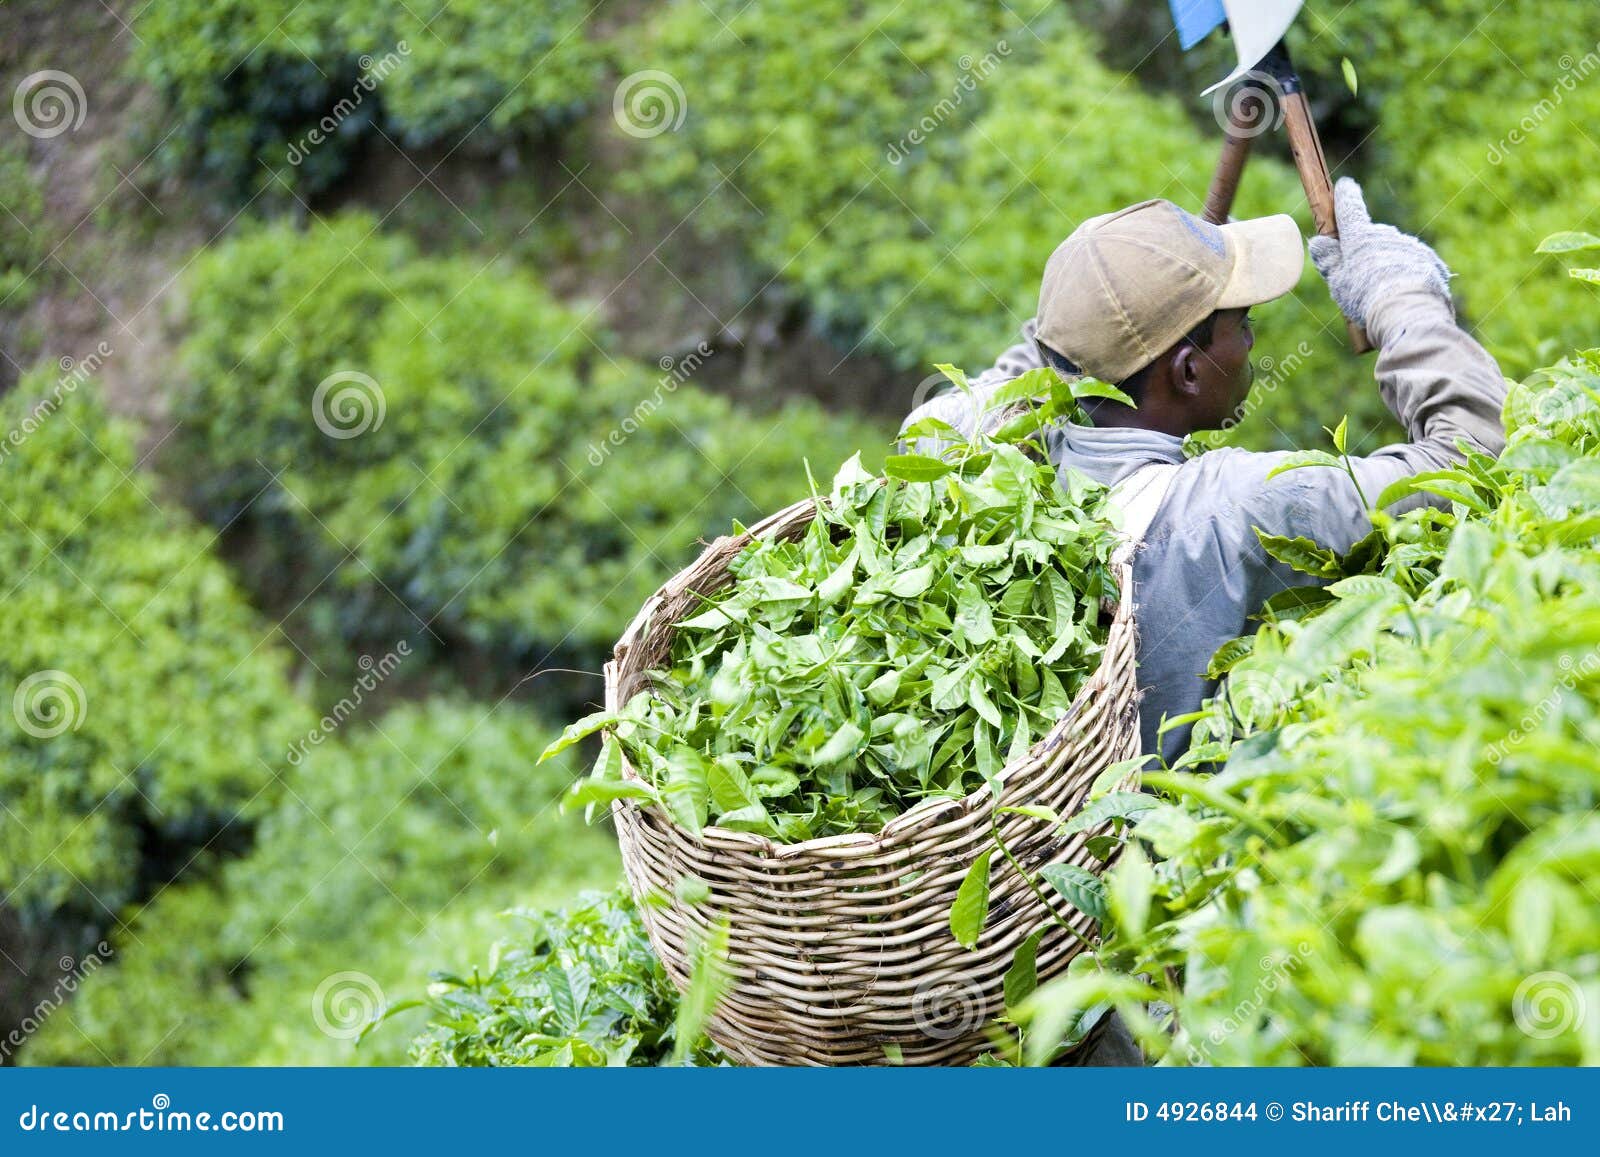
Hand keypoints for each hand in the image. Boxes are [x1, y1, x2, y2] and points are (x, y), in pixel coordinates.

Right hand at [1308, 177, 1452, 328]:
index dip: (1346, 197)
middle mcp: (1386, 234)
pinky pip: (1414, 266)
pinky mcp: (1430, 261)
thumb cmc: (1364, 296)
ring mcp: (1410, 246)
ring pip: (1394, 252)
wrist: (1406, 310)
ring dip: (1388, 266)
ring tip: (1383, 295)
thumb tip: (1318, 241)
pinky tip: (1403, 295)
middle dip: (1366, 251)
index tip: (1346, 185)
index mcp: (1360, 236)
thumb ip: (1329, 261)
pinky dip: (1408, 276)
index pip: (1350, 209)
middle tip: (1360, 279)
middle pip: (1372, 238)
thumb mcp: (1338, 281)